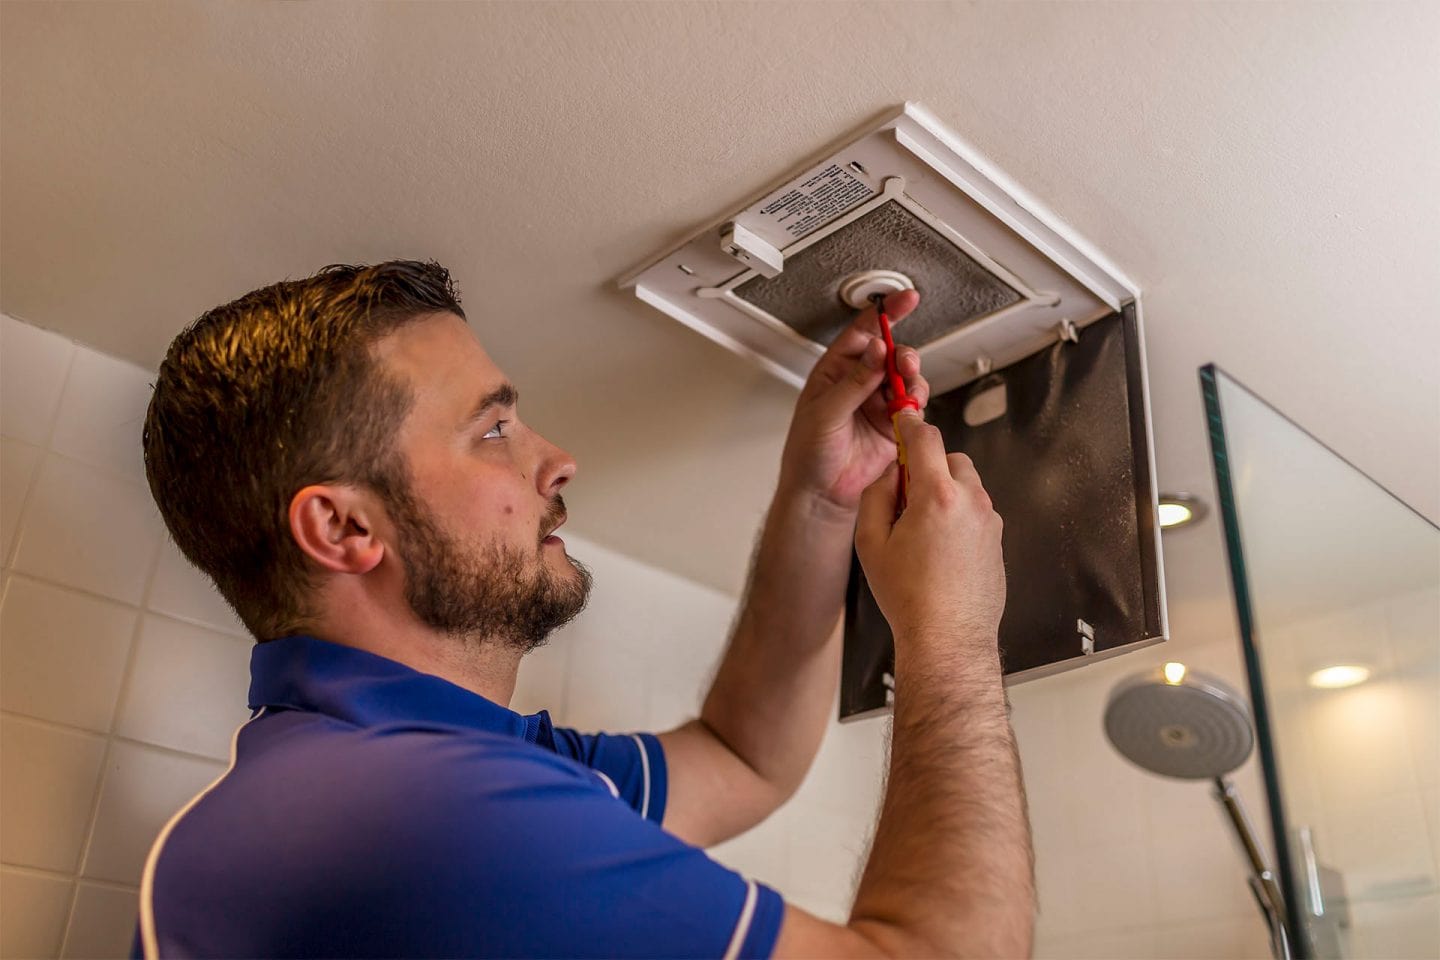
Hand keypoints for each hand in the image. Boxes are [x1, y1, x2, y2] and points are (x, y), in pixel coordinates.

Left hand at [777, 290, 929, 514]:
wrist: (820, 492)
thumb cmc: (808, 452)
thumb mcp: (825, 412)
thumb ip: (854, 381)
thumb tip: (875, 349)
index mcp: (836, 370)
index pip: (863, 331)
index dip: (885, 313)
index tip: (906, 299)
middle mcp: (859, 382)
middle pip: (891, 354)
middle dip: (903, 355)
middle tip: (903, 364)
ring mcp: (878, 403)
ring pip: (906, 378)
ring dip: (912, 379)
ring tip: (907, 389)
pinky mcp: (894, 424)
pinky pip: (914, 406)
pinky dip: (917, 405)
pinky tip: (908, 412)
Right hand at [854, 410, 1004, 646]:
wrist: (948, 638)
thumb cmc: (909, 597)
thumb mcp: (871, 542)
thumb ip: (876, 496)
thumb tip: (888, 474)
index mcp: (937, 497)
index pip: (925, 439)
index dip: (910, 424)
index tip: (903, 420)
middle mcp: (971, 503)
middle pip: (951, 459)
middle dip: (928, 467)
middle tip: (905, 495)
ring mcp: (990, 522)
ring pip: (966, 485)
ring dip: (944, 492)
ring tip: (921, 529)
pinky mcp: (998, 540)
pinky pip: (976, 512)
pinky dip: (958, 515)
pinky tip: (939, 548)